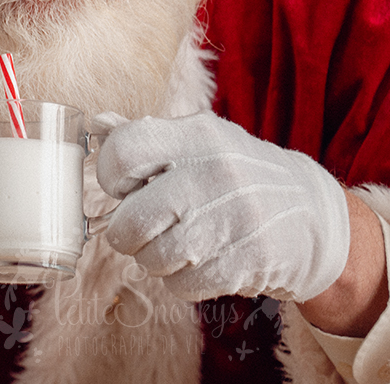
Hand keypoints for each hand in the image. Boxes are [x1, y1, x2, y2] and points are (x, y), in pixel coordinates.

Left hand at [96, 111, 349, 301]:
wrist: (312, 215)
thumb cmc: (238, 175)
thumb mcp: (199, 142)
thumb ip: (147, 138)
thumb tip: (98, 126)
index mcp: (196, 135)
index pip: (124, 152)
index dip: (110, 176)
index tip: (124, 187)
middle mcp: (215, 172)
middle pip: (133, 219)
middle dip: (127, 233)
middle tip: (140, 230)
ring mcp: (234, 218)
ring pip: (154, 257)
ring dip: (154, 259)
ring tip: (174, 245)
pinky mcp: (251, 260)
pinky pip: (183, 284)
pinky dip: (181, 280)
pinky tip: (197, 262)